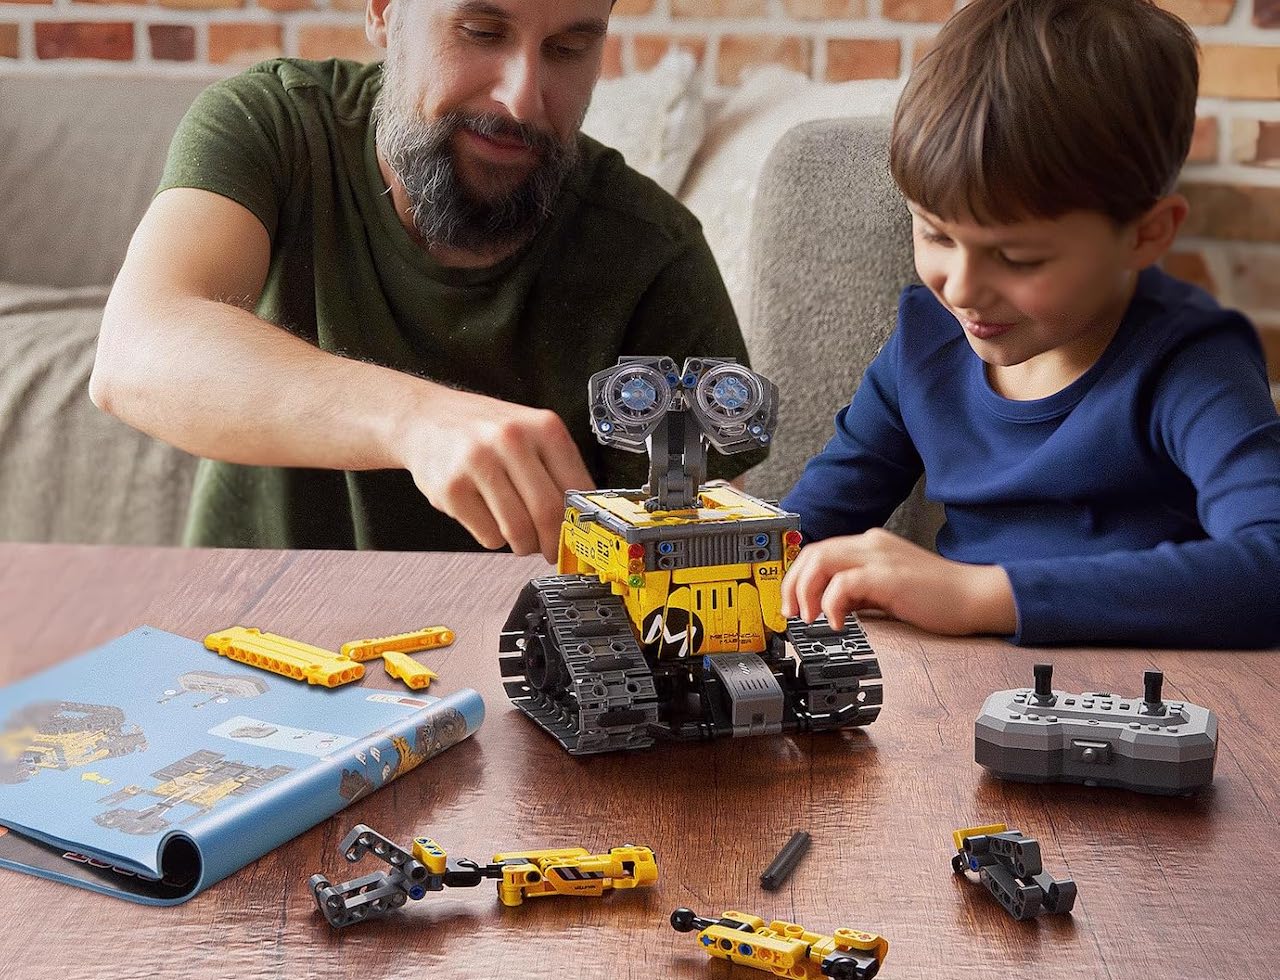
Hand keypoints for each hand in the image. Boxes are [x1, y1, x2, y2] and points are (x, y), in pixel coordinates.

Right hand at [395, 386, 594, 561]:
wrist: (424, 419)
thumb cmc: (482, 430)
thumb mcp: (529, 432)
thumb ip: (557, 469)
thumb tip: (581, 518)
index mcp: (542, 426)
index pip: (577, 489)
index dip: (580, 524)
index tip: (579, 541)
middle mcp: (511, 440)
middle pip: (548, 512)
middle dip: (553, 543)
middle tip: (551, 551)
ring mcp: (478, 463)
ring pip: (518, 529)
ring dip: (524, 545)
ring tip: (522, 540)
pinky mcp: (451, 489)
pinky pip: (488, 535)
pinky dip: (494, 538)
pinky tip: (489, 519)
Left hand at [780, 528, 1016, 635]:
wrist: (974, 598)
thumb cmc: (937, 598)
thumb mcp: (886, 591)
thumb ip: (858, 592)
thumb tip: (828, 604)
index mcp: (870, 545)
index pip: (818, 551)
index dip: (796, 577)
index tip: (791, 605)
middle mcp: (872, 544)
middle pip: (812, 552)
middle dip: (792, 584)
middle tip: (792, 614)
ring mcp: (880, 557)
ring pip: (822, 560)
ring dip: (806, 591)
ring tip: (809, 617)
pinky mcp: (890, 576)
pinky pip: (845, 582)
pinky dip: (832, 602)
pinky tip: (837, 622)